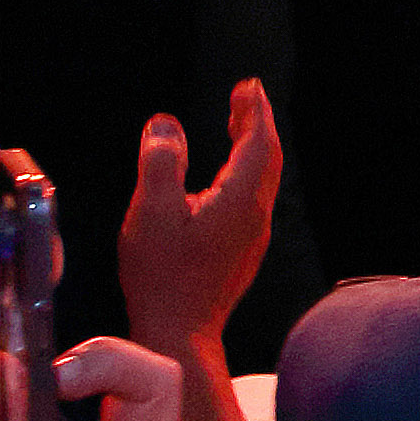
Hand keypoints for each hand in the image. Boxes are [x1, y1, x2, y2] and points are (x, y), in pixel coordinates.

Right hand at [116, 83, 281, 354]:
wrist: (179, 333)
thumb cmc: (161, 276)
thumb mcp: (151, 212)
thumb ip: (160, 163)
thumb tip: (166, 124)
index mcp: (240, 200)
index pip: (258, 143)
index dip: (254, 112)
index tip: (248, 87)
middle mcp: (256, 216)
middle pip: (268, 158)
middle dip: (258, 124)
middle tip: (245, 98)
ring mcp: (253, 236)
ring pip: (262, 180)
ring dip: (253, 148)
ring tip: (236, 126)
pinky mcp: (243, 251)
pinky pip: (253, 199)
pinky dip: (245, 173)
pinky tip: (225, 177)